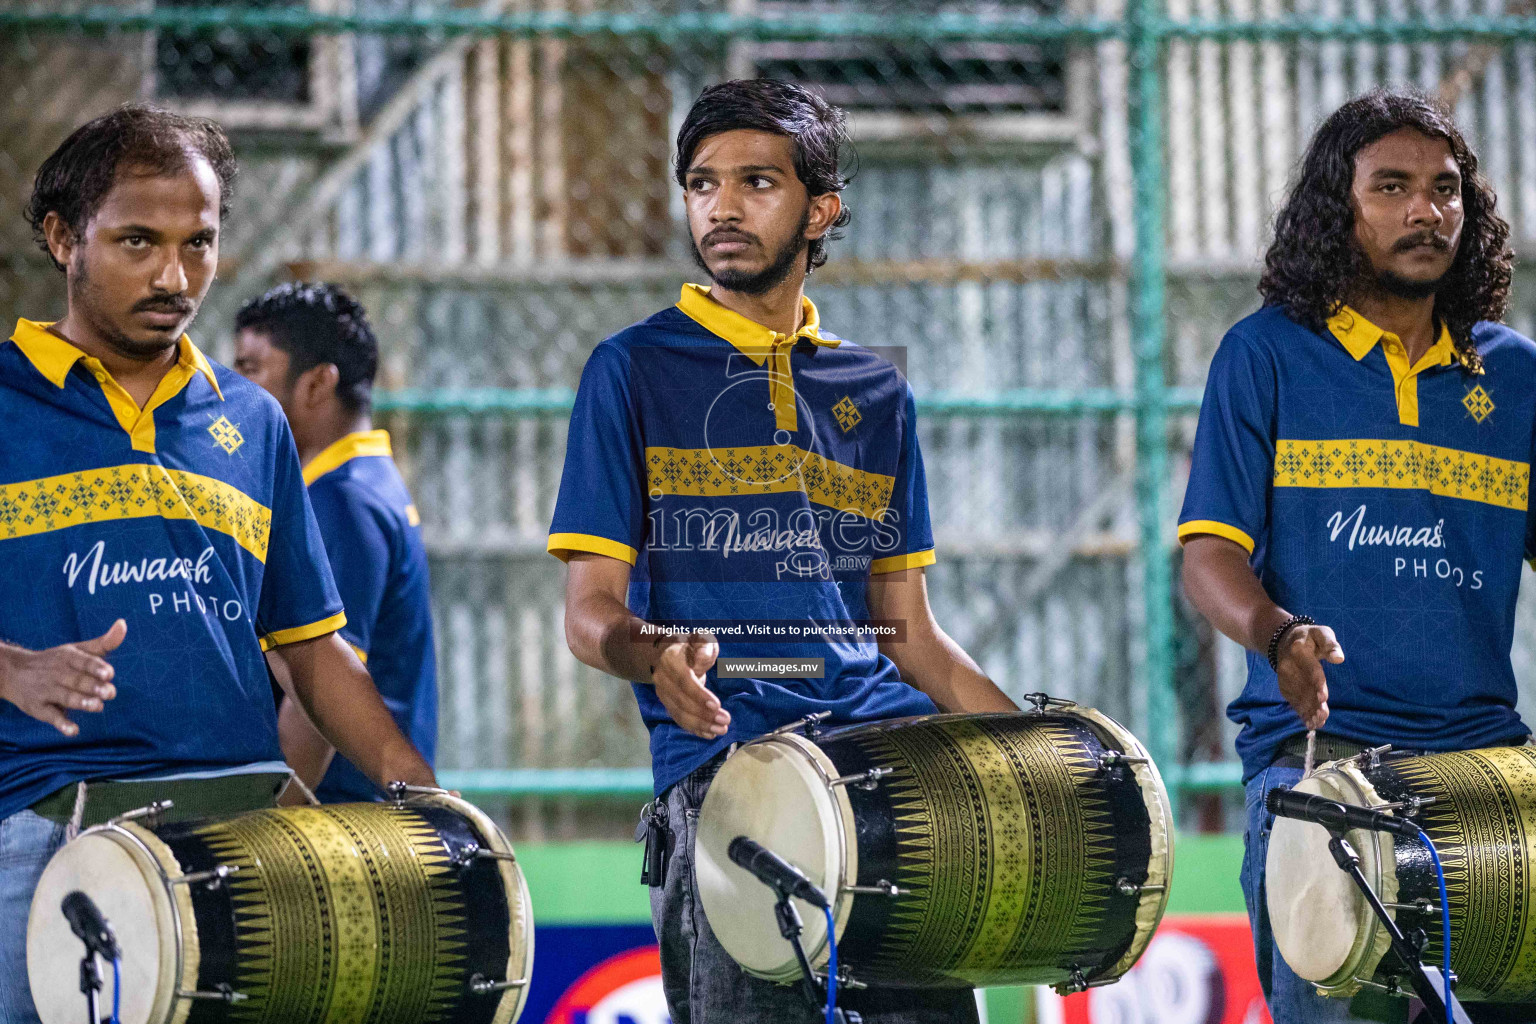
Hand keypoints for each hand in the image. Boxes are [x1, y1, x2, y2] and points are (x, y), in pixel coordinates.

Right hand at [0, 620, 125, 736]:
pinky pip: (50, 716)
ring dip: (81, 702)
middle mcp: (57, 673)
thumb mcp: (77, 650)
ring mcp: (47, 691)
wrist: (13, 672)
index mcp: (68, 658)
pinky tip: (74, 731)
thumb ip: (103, 642)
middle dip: (93, 687)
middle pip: (77, 680)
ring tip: (98, 707)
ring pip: (65, 697)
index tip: (109, 673)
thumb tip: (123, 623)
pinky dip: (61, 724)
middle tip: (110, 693)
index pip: (83, 661)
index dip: (96, 667)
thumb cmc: (57, 661)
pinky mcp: (39, 708)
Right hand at [651, 631, 726, 738]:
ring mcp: (663, 693)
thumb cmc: (691, 646)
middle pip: (681, 701)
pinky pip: (679, 719)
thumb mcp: (701, 639)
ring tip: (721, 730)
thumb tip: (702, 659)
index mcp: (670, 660)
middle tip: (725, 721)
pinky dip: (694, 729)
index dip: (699, 694)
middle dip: (704, 714)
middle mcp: (662, 678)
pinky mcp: (667, 704)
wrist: (667, 653)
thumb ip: (704, 647)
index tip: (717, 705)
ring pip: (679, 713)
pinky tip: (710, 734)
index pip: (684, 680)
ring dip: (701, 725)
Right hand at [1275, 623, 1343, 730]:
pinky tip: (1310, 723)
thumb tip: (1339, 659)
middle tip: (1322, 716)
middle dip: (1312, 702)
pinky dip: (1301, 712)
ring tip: (1318, 723)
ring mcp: (1284, 676)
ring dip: (1307, 710)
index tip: (1323, 697)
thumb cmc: (1310, 638)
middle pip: (1303, 686)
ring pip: (1297, 695)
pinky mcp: (1284, 685)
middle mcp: (1288, 665)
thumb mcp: (1322, 633)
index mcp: (1299, 650)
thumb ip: (1331, 644)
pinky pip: (1292, 700)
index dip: (1317, 683)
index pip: (1310, 668)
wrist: (1284, 641)